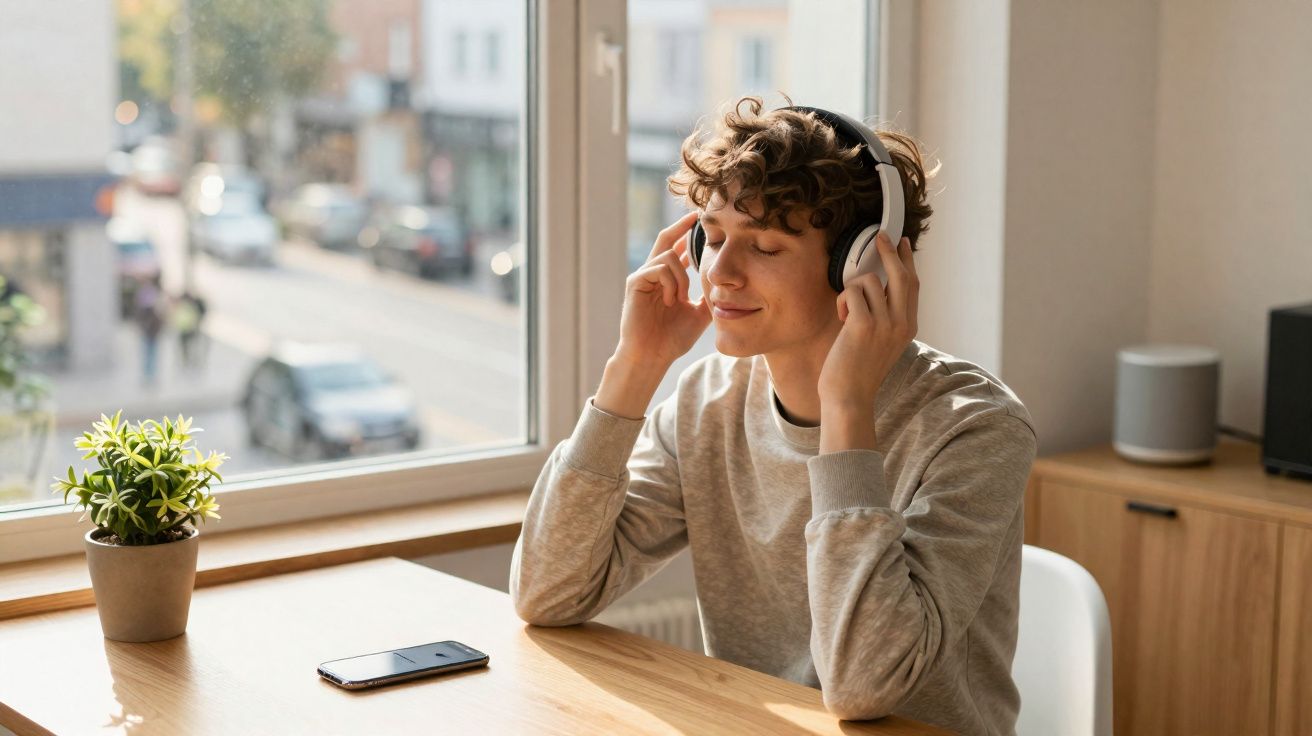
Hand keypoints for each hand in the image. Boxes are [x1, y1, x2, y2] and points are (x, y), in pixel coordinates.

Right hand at [613, 211, 711, 368]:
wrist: (652, 356)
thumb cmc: (672, 339)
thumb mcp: (698, 314)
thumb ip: (708, 297)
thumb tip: (726, 287)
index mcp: (667, 280)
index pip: (678, 249)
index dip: (689, 235)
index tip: (703, 223)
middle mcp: (653, 274)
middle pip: (665, 239)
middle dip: (681, 226)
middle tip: (696, 215)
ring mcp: (642, 277)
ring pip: (668, 255)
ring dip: (682, 276)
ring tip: (682, 298)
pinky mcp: (635, 283)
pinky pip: (658, 268)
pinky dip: (670, 282)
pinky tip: (672, 301)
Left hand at [818, 231, 918, 419]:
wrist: (849, 397)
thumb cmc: (858, 370)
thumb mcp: (881, 341)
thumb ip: (885, 316)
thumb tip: (877, 286)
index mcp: (909, 327)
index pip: (912, 285)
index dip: (907, 261)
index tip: (902, 243)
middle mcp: (902, 323)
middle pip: (901, 275)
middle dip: (889, 251)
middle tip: (879, 236)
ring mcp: (885, 324)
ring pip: (869, 281)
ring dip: (851, 291)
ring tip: (846, 313)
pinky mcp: (864, 325)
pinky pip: (852, 292)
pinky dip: (843, 301)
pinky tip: (841, 319)